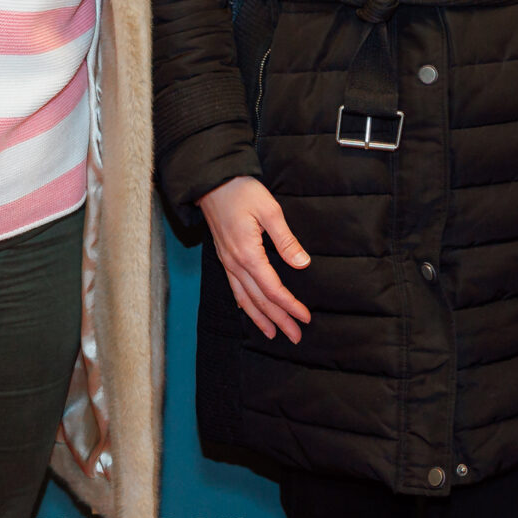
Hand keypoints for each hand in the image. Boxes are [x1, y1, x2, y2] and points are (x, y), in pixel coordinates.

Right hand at [198, 176, 313, 342]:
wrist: (212, 181)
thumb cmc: (241, 191)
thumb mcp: (269, 210)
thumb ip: (285, 240)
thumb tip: (302, 263)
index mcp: (248, 254)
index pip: (272, 289)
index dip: (290, 305)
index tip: (305, 317)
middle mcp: (235, 263)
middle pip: (259, 300)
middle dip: (278, 320)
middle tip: (295, 336)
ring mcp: (227, 262)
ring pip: (244, 298)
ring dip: (260, 318)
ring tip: (273, 334)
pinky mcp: (224, 257)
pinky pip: (234, 288)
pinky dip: (243, 304)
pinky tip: (248, 311)